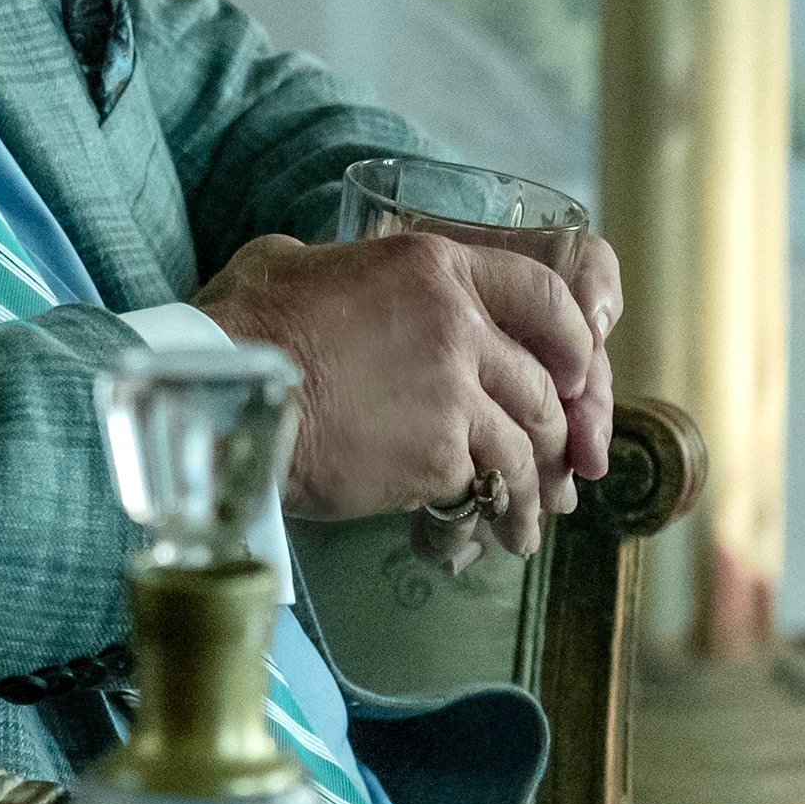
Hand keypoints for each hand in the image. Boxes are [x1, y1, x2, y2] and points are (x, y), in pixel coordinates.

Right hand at [192, 231, 615, 556]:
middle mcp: (458, 325)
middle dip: (555, 428)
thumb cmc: (244, 329)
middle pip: (540, 380)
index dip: (572, 336)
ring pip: (527, 443)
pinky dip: (499, 517)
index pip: (542, 292)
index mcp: (432, 267)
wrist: (226, 399)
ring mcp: (454, 392)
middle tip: (552, 462)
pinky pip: (489, 487)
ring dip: (533, 488)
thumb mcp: (291, 264)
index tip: (578, 369)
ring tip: (526, 523)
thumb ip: (336, 268)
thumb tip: (321, 272)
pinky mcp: (439, 454)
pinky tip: (494, 540)